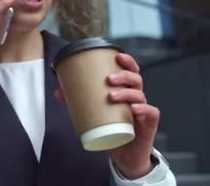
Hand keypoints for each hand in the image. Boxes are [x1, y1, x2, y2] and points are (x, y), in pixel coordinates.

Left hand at [54, 53, 159, 178]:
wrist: (125, 153)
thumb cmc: (112, 128)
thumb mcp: (95, 113)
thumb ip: (78, 102)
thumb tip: (59, 92)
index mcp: (126, 90)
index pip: (131, 71)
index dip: (127, 61)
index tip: (118, 56)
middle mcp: (137, 97)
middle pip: (135, 79)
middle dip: (123, 75)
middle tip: (109, 79)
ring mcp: (144, 109)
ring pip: (139, 94)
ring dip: (127, 92)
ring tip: (112, 95)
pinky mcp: (149, 122)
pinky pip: (150, 112)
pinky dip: (143, 109)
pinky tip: (134, 109)